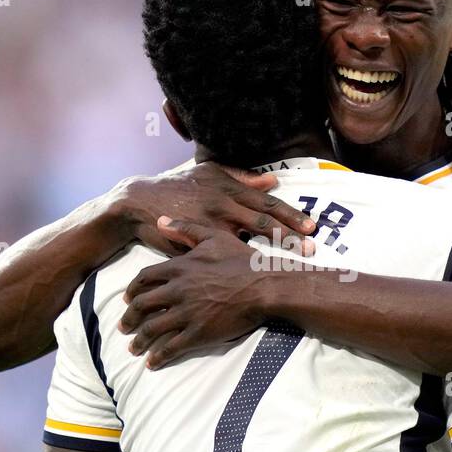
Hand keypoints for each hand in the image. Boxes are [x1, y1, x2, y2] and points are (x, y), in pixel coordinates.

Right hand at [115, 163, 314, 256]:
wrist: (140, 202)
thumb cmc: (178, 186)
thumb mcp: (210, 173)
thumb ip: (242, 178)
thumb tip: (272, 181)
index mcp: (229, 189)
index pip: (267, 203)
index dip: (291, 216)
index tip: (312, 228)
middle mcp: (223, 206)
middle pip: (263, 223)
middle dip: (289, 237)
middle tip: (310, 249)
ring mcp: (209, 227)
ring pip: (246, 242)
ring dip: (269, 255)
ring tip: (288, 268)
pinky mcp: (196, 245)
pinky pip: (220, 257)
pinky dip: (237, 266)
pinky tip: (252, 278)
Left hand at [120, 218, 274, 367]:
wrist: (265, 286)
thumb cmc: (243, 260)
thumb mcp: (214, 237)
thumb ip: (185, 230)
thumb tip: (160, 221)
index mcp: (178, 268)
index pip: (144, 279)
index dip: (132, 291)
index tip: (127, 299)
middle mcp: (177, 290)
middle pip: (141, 306)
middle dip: (129, 318)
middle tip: (123, 327)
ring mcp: (186, 313)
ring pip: (152, 329)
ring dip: (139, 340)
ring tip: (133, 349)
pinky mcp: (198, 333)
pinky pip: (171, 347)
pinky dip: (159, 357)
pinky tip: (152, 363)